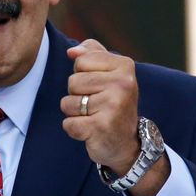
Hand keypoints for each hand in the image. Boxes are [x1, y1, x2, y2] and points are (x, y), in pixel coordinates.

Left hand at [60, 39, 169, 195]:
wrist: (128, 143)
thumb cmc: (113, 103)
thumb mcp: (109, 72)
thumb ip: (91, 53)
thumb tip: (71, 51)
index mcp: (124, 66)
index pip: (80, 60)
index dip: (83, 75)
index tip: (100, 87)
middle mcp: (122, 84)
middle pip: (72, 82)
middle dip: (78, 95)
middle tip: (97, 105)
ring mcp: (113, 106)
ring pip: (68, 103)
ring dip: (75, 113)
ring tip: (94, 117)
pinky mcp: (101, 127)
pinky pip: (68, 124)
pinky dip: (74, 129)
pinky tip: (91, 131)